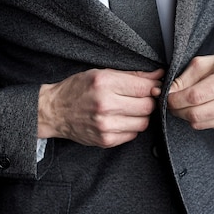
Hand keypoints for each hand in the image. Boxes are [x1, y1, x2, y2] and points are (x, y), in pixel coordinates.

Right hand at [37, 68, 163, 147]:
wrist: (54, 112)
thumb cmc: (77, 89)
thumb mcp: (101, 73)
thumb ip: (132, 75)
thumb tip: (158, 75)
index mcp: (104, 83)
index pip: (144, 87)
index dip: (154, 86)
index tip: (154, 86)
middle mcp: (105, 105)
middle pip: (147, 106)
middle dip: (149, 101)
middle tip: (140, 98)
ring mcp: (106, 125)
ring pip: (143, 122)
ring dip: (141, 116)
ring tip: (129, 109)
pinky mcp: (106, 140)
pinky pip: (133, 134)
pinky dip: (131, 127)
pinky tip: (120, 119)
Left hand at [167, 52, 213, 129]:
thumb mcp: (206, 62)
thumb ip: (185, 77)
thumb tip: (166, 92)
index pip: (194, 97)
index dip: (175, 99)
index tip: (166, 96)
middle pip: (195, 114)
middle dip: (176, 109)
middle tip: (171, 101)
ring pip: (199, 123)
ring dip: (185, 115)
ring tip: (183, 103)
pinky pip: (206, 126)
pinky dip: (197, 118)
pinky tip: (199, 107)